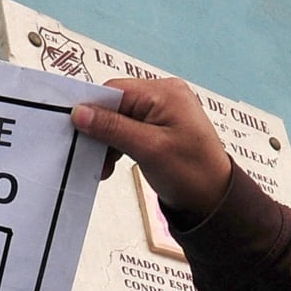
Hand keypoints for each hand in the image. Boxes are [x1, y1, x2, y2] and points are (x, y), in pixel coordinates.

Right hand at [70, 77, 233, 215]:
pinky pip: (129, 128)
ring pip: (119, 117)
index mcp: (165, 93)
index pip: (115, 91)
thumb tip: (80, 112)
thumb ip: (113, 128)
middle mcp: (164, 95)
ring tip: (105, 166)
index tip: (77, 133)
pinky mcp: (160, 126)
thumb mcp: (149, 149)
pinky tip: (113, 162)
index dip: (92, 110)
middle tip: (95, 158)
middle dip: (100, 130)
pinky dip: (118, 144)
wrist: (214, 199)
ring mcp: (163, 110)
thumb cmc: (192, 173)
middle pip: (116, 103)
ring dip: (108, 141)